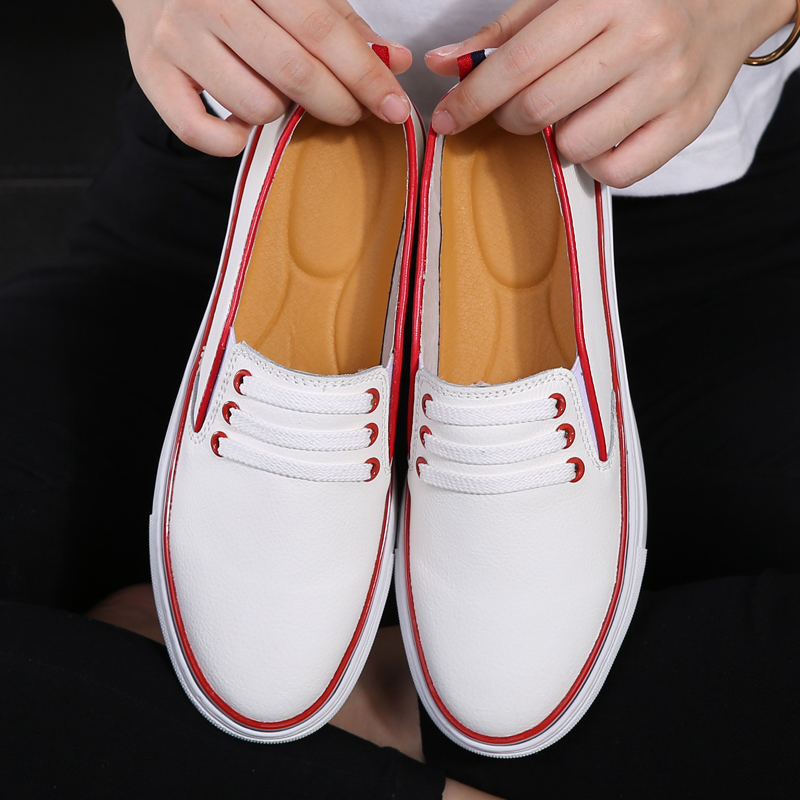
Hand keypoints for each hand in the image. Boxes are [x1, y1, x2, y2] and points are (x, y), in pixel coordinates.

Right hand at [112, 0, 412, 155]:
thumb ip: (342, 23)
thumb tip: (395, 60)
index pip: (322, 30)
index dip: (365, 74)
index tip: (394, 107)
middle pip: (293, 72)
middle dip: (337, 104)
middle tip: (352, 113)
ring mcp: (176, 38)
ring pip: (254, 105)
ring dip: (281, 114)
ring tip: (280, 97)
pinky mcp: (150, 75)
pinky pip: (200, 132)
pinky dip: (232, 141)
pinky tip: (243, 124)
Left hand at [425, 0, 795, 186]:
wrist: (727, 0)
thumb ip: (505, 32)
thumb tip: (444, 62)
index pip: (519, 62)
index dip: (473, 98)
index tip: (447, 118)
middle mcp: (641, 40)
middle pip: (541, 109)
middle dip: (511, 119)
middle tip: (518, 109)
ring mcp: (668, 85)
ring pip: (575, 145)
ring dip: (556, 140)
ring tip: (573, 114)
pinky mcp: (687, 124)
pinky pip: (616, 173)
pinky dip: (595, 163)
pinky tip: (602, 134)